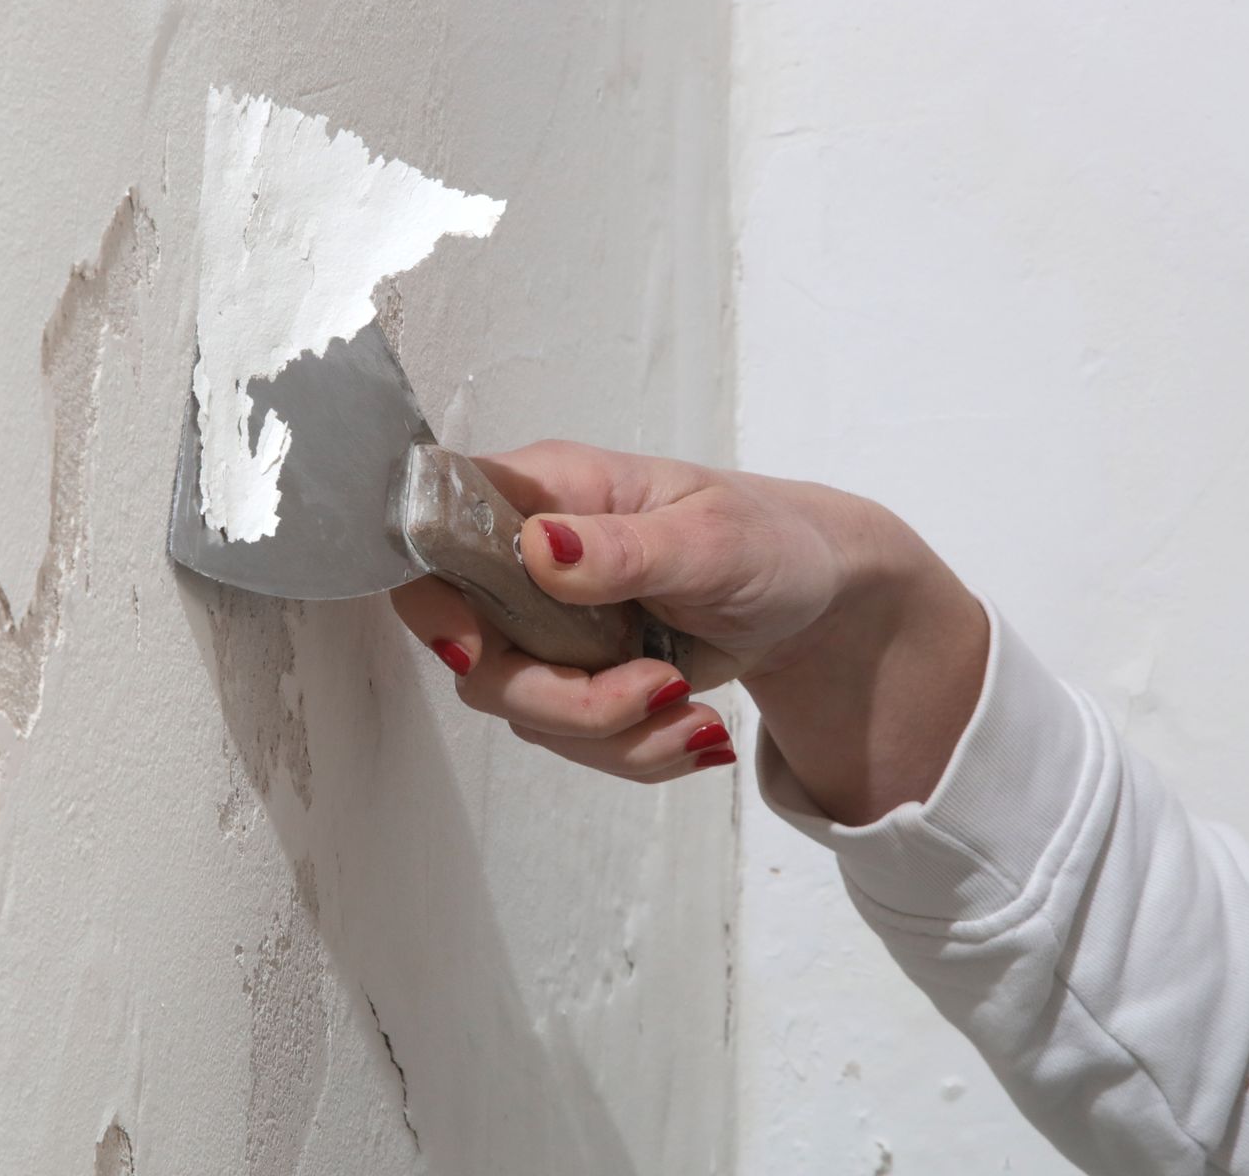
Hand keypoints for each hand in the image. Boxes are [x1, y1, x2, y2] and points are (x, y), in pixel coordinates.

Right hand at [389, 440, 987, 817]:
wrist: (814, 601)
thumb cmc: (769, 541)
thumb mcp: (712, 538)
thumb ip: (625, 548)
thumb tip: (542, 545)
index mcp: (545, 494)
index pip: (438, 535)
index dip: (434, 600)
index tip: (476, 647)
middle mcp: (526, 560)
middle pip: (472, 653)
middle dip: (562, 699)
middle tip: (655, 689)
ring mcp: (545, 626)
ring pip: (522, 709)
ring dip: (612, 734)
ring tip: (694, 713)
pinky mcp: (574, 678)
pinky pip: (573, 741)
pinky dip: (636, 754)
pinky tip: (694, 730)